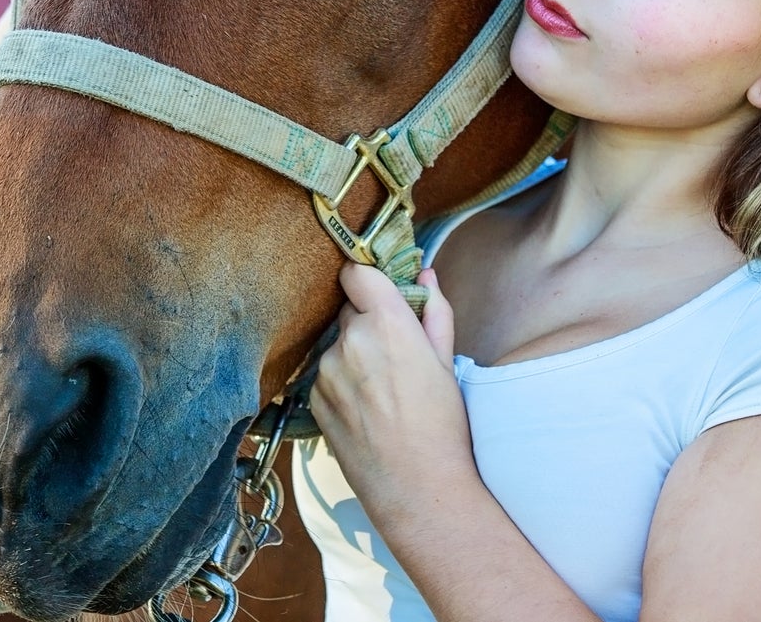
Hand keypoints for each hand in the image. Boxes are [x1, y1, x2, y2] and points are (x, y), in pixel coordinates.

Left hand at [310, 264, 475, 522]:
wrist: (416, 487)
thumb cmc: (442, 425)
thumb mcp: (446, 362)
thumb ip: (434, 311)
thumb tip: (425, 275)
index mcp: (388, 323)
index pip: (357, 272)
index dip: (366, 278)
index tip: (377, 289)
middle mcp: (351, 340)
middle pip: (350, 311)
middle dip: (368, 323)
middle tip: (395, 355)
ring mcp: (327, 370)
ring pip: (338, 345)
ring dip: (355, 355)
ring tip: (383, 392)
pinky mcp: (314, 397)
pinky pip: (327, 375)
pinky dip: (342, 383)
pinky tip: (367, 410)